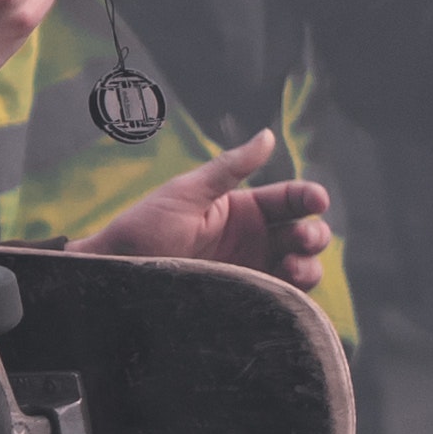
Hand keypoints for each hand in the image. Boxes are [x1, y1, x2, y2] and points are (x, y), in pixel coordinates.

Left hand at [79, 128, 334, 288]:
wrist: (115, 274)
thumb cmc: (143, 228)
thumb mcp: (186, 193)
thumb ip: (229, 168)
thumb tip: (267, 135)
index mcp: (242, 209)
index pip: (291, 199)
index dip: (310, 197)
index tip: (317, 201)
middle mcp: (253, 239)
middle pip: (305, 234)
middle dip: (314, 234)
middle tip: (301, 239)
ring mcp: (251, 270)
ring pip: (301, 267)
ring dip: (309, 266)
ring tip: (294, 268)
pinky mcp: (245, 298)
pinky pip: (281, 298)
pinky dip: (294, 295)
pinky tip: (287, 291)